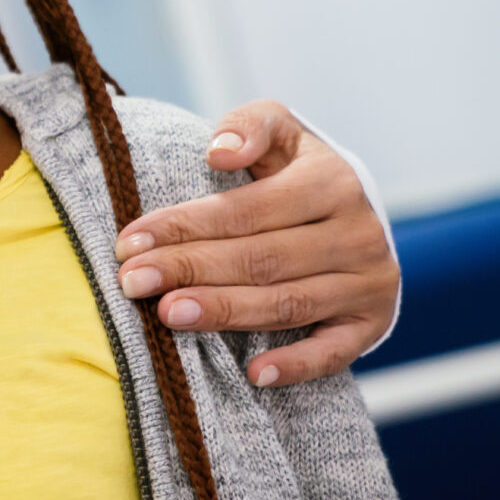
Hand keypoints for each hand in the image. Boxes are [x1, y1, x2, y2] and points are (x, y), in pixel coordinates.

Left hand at [112, 101, 398, 389]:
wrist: (354, 214)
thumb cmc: (296, 172)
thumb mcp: (280, 131)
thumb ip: (249, 126)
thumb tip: (218, 151)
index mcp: (332, 182)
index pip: (245, 210)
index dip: (184, 226)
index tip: (128, 242)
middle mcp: (357, 233)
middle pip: (261, 258)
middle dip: (189, 270)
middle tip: (133, 282)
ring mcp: (369, 282)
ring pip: (287, 303)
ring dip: (225, 312)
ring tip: (168, 314)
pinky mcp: (370, 323)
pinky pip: (335, 351)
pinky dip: (298, 365)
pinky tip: (255, 374)